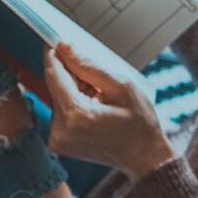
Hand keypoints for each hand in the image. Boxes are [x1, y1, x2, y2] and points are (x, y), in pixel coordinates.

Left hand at [41, 40, 175, 180]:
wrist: (144, 158)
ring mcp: (56, 139)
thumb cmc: (139, 124)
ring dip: (74, 90)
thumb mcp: (121, 86)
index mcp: (75, 115)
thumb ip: (88, 66)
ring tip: (101, 96)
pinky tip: (94, 107)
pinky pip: (60, 113)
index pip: (54, 75)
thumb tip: (64, 47)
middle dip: (71, 74)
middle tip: (96, 75)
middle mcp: (59, 130)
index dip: (54, 54)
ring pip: (57, 98)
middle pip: (55, 87)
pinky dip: (73, 104)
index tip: (56, 39)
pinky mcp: (57, 144)